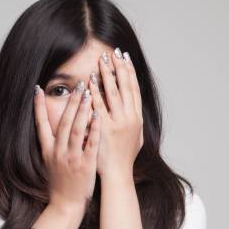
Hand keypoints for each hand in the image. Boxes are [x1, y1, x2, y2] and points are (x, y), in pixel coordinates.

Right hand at [33, 81, 100, 213]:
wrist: (65, 204)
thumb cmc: (60, 182)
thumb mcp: (49, 162)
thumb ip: (51, 144)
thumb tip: (54, 124)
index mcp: (47, 150)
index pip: (40, 124)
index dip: (38, 106)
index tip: (37, 89)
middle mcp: (57, 152)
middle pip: (63, 122)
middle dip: (70, 102)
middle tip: (78, 85)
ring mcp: (71, 158)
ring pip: (75, 130)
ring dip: (82, 111)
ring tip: (89, 94)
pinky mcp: (85, 165)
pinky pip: (90, 144)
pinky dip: (93, 129)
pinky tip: (98, 116)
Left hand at [89, 48, 142, 179]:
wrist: (118, 175)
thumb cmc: (124, 158)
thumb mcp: (136, 138)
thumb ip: (134, 122)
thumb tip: (134, 108)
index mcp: (137, 119)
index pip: (134, 90)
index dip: (130, 72)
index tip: (125, 58)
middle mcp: (129, 119)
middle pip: (125, 88)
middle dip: (119, 69)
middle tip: (113, 53)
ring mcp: (117, 123)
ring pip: (113, 94)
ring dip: (107, 76)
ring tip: (102, 62)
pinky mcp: (104, 129)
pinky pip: (99, 106)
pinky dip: (95, 92)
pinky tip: (91, 81)